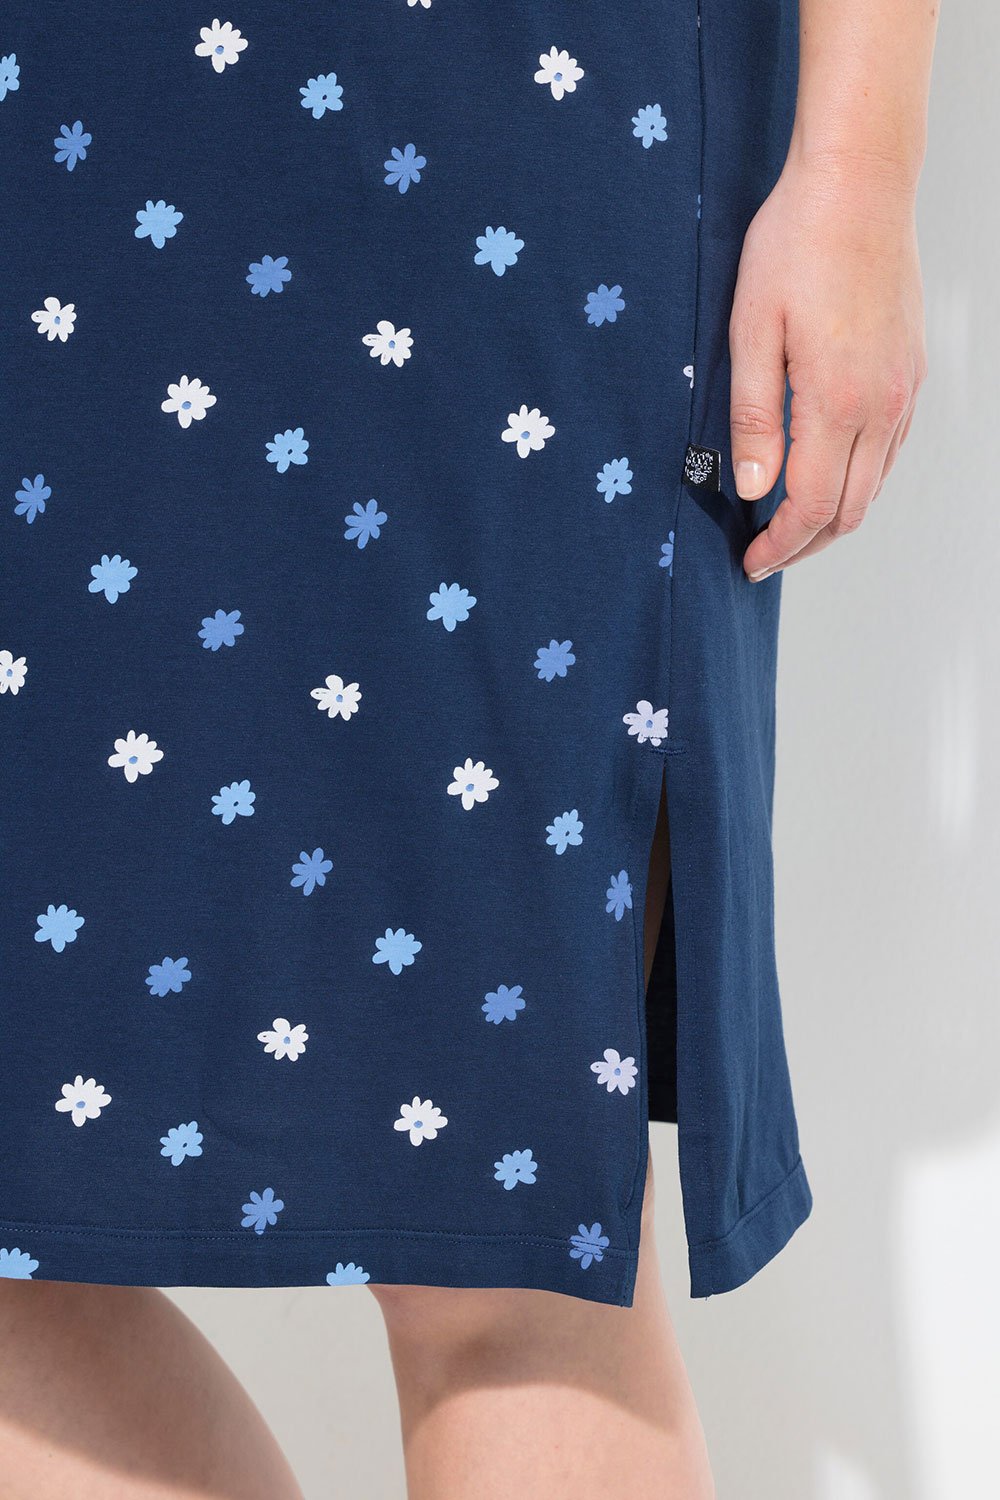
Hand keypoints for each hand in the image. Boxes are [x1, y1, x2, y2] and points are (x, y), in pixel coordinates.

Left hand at [729, 156, 927, 580]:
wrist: (859, 182)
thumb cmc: (796, 244)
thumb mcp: (750, 332)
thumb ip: (752, 418)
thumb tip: (752, 489)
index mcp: (838, 400)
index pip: (810, 506)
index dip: (779, 546)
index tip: (749, 562)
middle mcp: (882, 403)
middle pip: (849, 510)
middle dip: (805, 544)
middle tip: (764, 555)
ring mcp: (903, 388)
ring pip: (874, 485)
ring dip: (833, 516)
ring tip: (789, 524)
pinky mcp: (911, 370)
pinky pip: (889, 450)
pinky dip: (858, 479)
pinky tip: (826, 473)